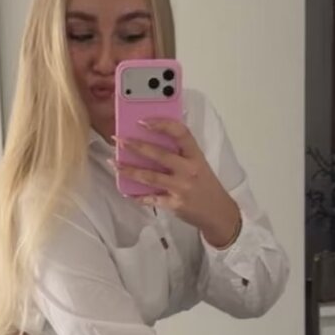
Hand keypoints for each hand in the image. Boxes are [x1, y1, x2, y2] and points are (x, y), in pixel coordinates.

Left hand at [113, 118, 240, 245]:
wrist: (219, 213)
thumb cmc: (206, 185)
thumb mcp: (199, 163)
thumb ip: (181, 151)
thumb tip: (153, 138)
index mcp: (196, 155)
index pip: (180, 133)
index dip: (161, 124)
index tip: (143, 121)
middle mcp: (189, 170)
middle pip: (159, 154)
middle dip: (136, 146)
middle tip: (119, 140)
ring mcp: (182, 187)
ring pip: (150, 176)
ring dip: (129, 170)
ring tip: (114, 163)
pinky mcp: (175, 204)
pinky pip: (151, 198)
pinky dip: (138, 195)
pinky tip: (126, 191)